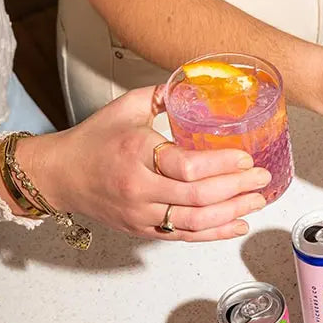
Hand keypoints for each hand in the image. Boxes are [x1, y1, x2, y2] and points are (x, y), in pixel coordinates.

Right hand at [19, 87, 269, 240]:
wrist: (60, 176)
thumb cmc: (93, 141)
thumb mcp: (125, 108)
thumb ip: (162, 95)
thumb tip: (195, 85)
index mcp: (135, 153)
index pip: (186, 165)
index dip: (221, 165)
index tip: (245, 158)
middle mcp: (138, 188)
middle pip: (197, 196)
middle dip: (237, 188)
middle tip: (261, 179)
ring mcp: (141, 214)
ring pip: (195, 221)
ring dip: (232, 212)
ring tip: (257, 201)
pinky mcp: (143, 230)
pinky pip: (185, 236)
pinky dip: (215, 233)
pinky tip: (238, 223)